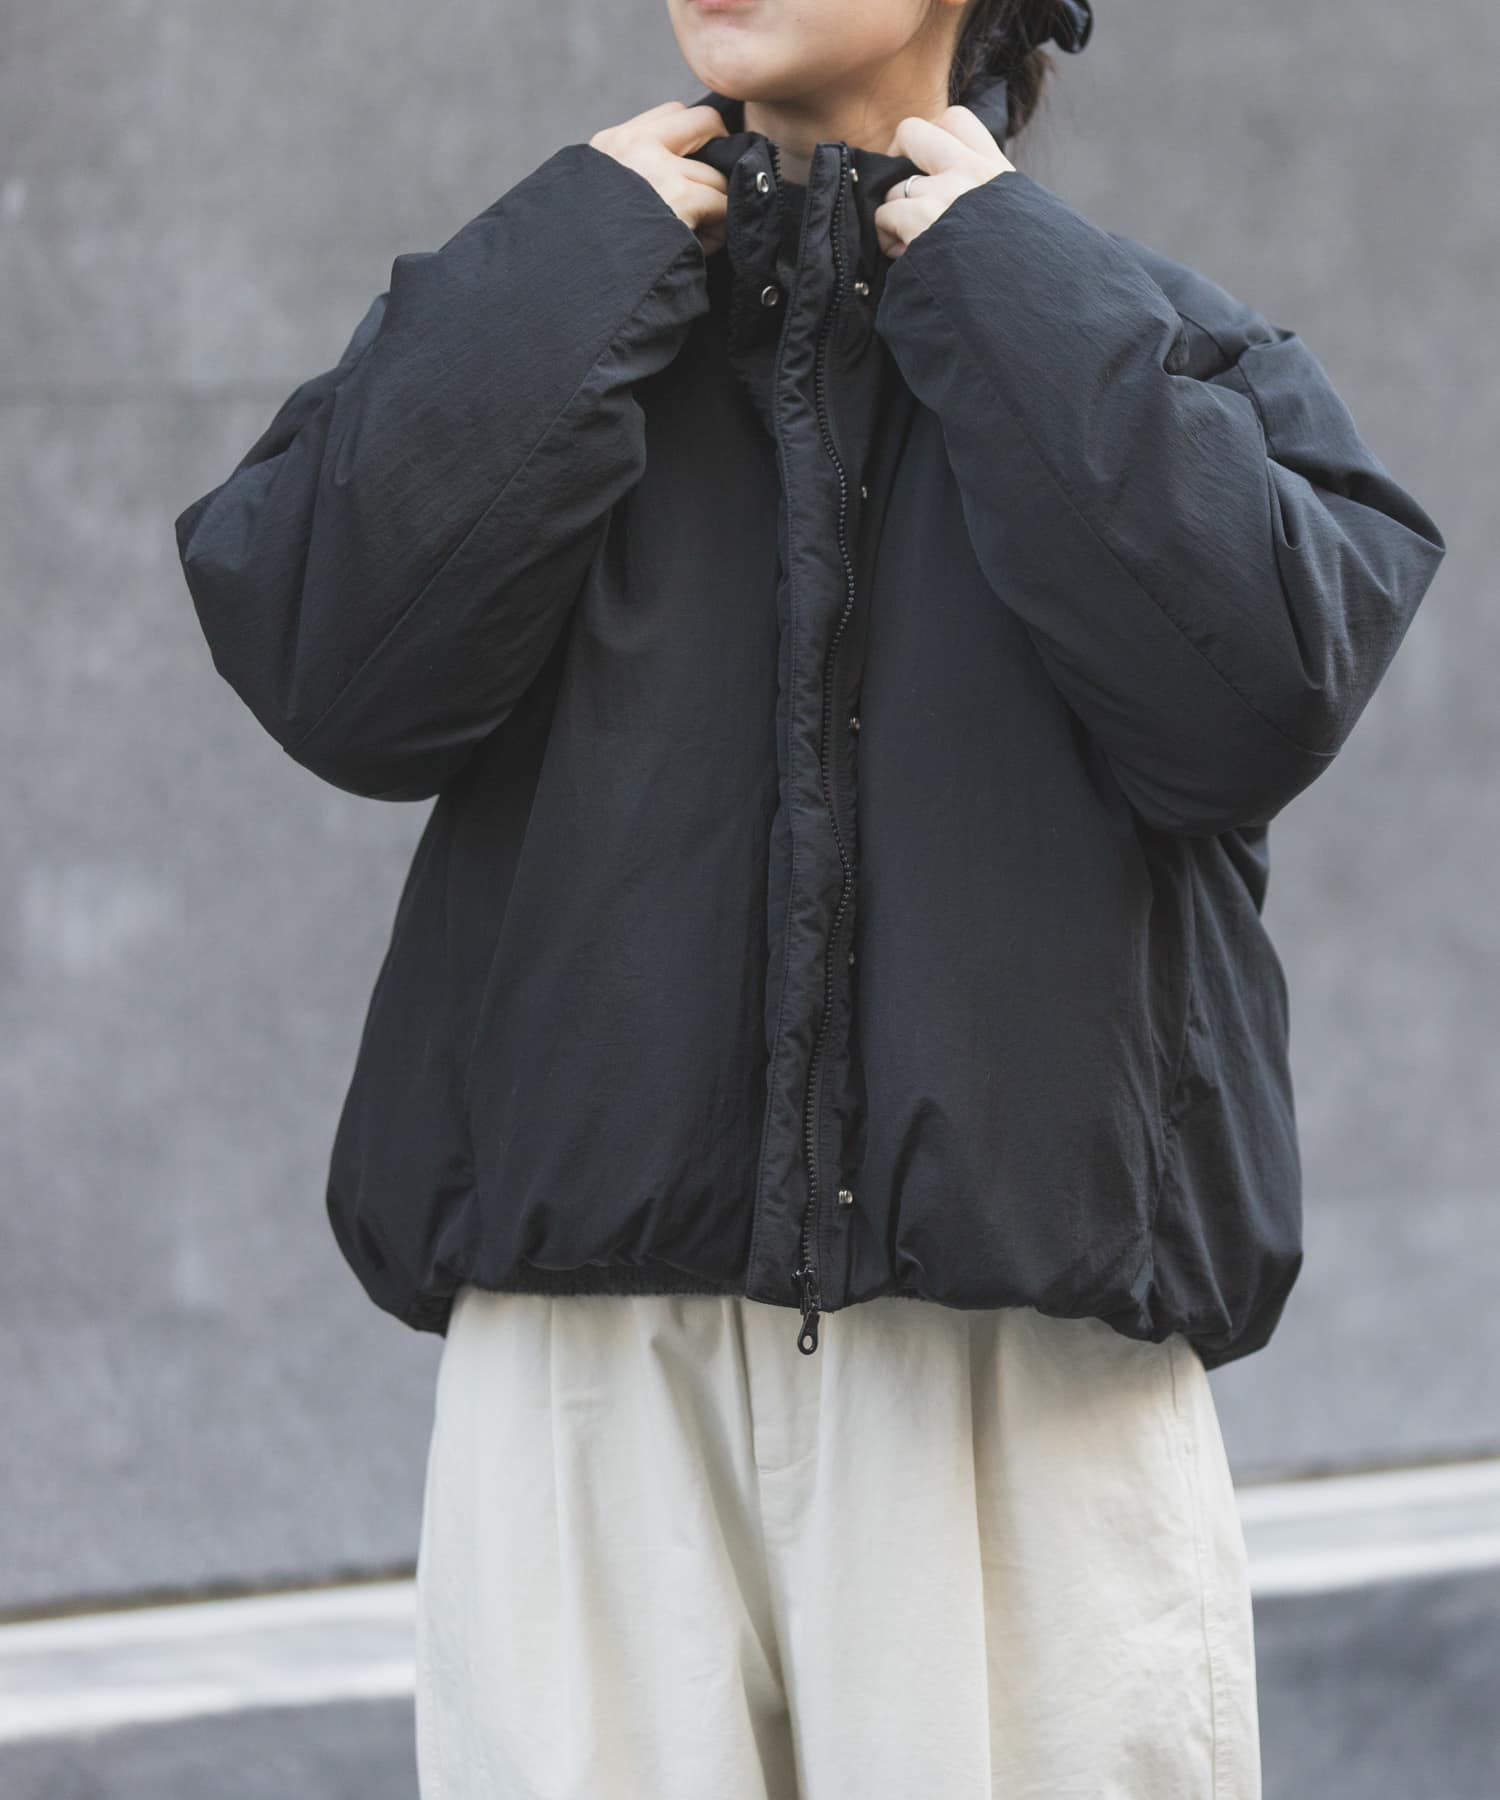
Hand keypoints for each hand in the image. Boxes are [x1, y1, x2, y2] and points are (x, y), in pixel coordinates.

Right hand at [591, 101, 730, 255]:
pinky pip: (722, 202)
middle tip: (713, 194)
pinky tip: (702, 248)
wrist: (580, 285)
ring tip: (698, 236)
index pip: (672, 115)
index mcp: (610, 145)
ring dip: (718, 205)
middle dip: (719, 157)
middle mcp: (632, 145)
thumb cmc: (592, 256)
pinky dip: (720, 227)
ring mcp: (655, 167)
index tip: (695, 171)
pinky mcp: (677, 195)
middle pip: (706, 121)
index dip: (695, 140)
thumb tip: (686, 173)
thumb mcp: (603, 201)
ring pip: (717, 174)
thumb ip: (637, 177)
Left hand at [873, 107, 1015, 258]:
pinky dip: (886, 236)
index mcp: (996, 170)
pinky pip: (884, 214)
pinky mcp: (923, 221)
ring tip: (905, 240)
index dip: (933, 135)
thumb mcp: (1021, 222)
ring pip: (893, 183)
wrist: (1029, 302)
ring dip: (891, 211)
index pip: (956, 120)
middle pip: (912, 130)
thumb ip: (993, 201)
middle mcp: (970, 172)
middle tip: (900, 185)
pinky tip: (903, 256)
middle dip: (896, 157)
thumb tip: (970, 207)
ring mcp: (946, 194)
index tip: (929, 162)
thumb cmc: (1027, 272)